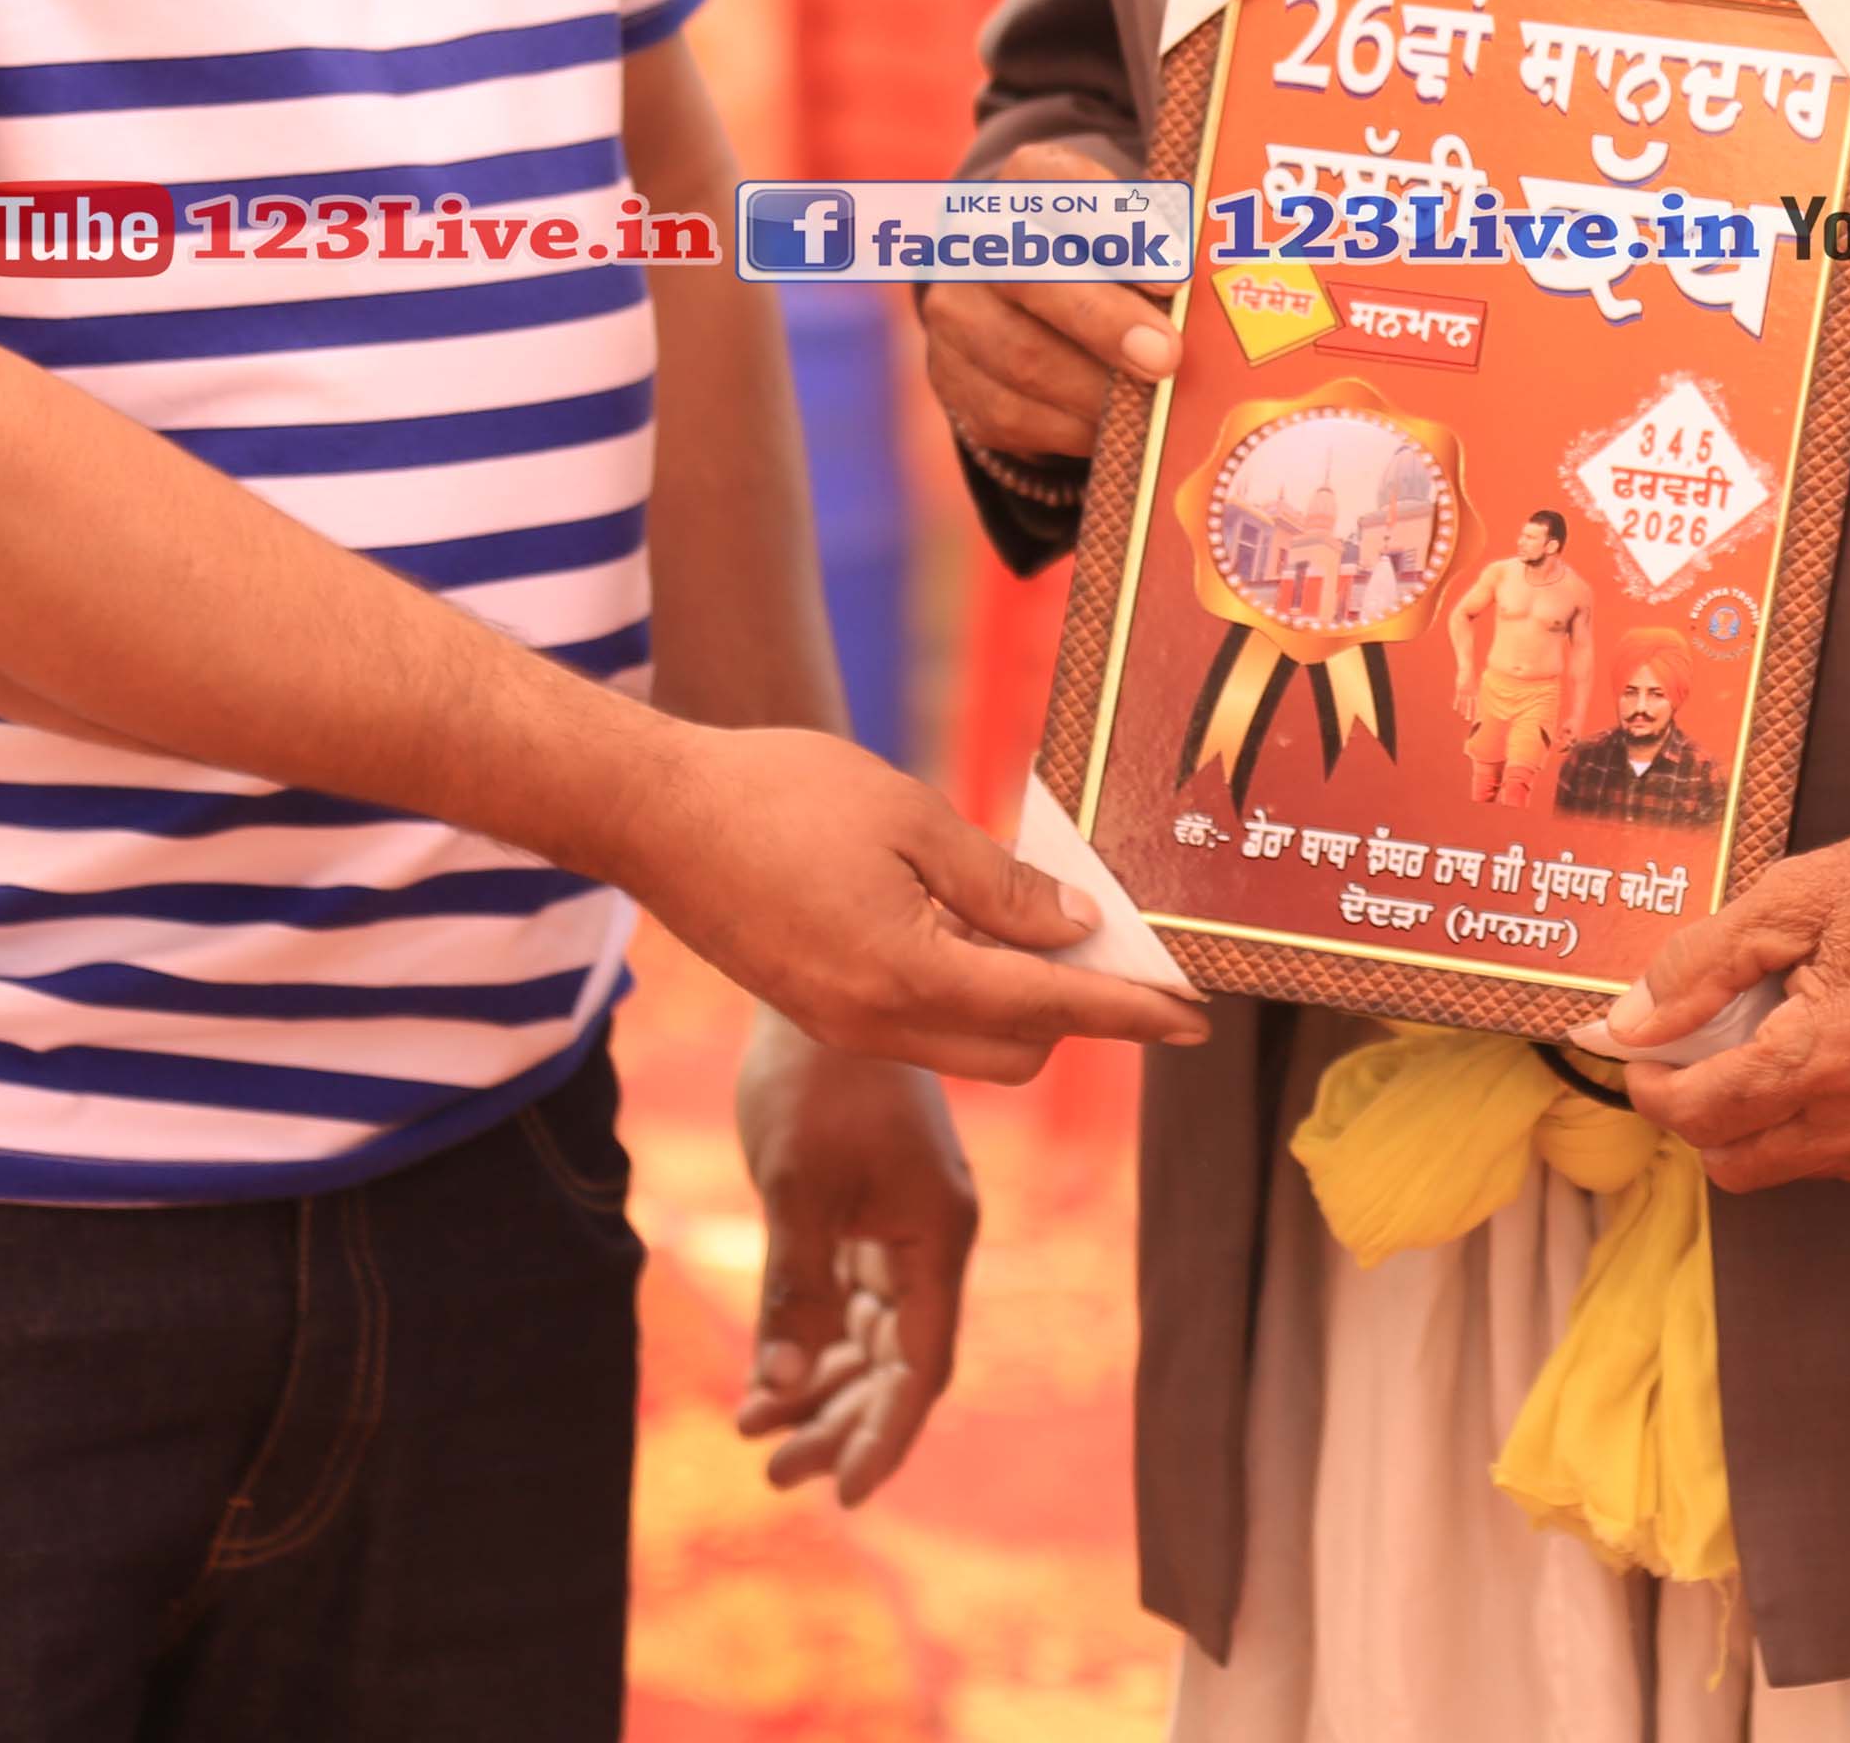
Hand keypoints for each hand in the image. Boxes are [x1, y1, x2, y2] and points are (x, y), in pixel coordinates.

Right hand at [614, 721, 1207, 1079]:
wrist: (654, 816)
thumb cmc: (778, 796)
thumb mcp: (910, 818)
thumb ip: (999, 884)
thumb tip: (1076, 929)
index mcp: (908, 976)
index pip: (1052, 1010)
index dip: (1131, 1012)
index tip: (1195, 1016)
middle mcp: (877, 1024)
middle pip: (1019, 1052)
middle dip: (1083, 1015)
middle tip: (1127, 953)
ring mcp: (844, 1026)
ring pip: (968, 1046)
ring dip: (1024, 1007)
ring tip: (1058, 934)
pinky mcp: (820, 1011)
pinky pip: (921, 1026)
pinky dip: (969, 995)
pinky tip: (983, 933)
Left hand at [730, 1014, 976, 1504]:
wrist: (815, 983)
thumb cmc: (815, 1080)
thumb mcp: (798, 1188)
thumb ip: (797, 1290)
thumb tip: (776, 1388)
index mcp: (937, 1235)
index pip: (920, 1366)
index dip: (886, 1434)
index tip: (846, 1494)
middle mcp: (931, 1238)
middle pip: (897, 1362)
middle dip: (842, 1422)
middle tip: (777, 1473)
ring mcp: (903, 1224)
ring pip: (872, 1335)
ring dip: (822, 1387)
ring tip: (758, 1435)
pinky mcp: (870, 1207)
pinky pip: (851, 1297)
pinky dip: (814, 1337)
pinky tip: (766, 1373)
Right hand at [912, 139, 1178, 469]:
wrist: (1031, 299)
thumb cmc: (1113, 254)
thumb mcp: (1136, 227)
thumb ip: (1167, 243)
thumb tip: (1227, 282)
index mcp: (1027, 180)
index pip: (1060, 186)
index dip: (1117, 229)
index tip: (1175, 274)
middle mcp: (977, 236)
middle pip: (1029, 275)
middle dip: (1104, 321)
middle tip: (1168, 356)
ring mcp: (957, 309)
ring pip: (1018, 354)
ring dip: (1094, 388)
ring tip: (1150, 406)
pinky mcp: (953, 377)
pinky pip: (1009, 412)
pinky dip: (1069, 427)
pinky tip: (1113, 430)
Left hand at [1597, 836, 1849, 1188]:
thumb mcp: (1790, 898)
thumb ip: (1699, 966)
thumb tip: (1627, 1025)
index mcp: (1827, 1054)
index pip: (1702, 1114)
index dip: (1653, 1089)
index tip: (1643, 1057)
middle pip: (1737, 1164)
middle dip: (1702, 1113)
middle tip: (1703, 1054)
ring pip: (1794, 1166)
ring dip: (1766, 1121)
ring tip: (1783, 1042)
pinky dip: (1826, 1123)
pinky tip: (1841, 1060)